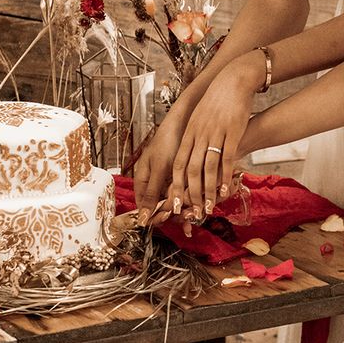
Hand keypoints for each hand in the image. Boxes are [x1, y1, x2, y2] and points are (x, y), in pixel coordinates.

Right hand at [134, 110, 188, 225]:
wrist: (184, 122)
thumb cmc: (167, 141)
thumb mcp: (159, 169)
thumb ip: (151, 194)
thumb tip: (141, 220)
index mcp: (143, 182)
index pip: (145, 209)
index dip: (156, 217)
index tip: (169, 215)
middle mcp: (154, 183)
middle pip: (160, 208)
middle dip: (174, 215)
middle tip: (188, 217)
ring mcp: (166, 180)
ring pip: (173, 203)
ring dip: (184, 210)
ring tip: (196, 213)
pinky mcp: (180, 177)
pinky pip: (183, 194)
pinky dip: (191, 200)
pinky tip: (201, 203)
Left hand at [170, 55, 261, 220]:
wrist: (232, 81)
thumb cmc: (216, 103)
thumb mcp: (199, 119)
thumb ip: (194, 139)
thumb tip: (188, 160)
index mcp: (189, 133)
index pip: (178, 164)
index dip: (175, 185)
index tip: (174, 203)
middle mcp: (198, 135)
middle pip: (191, 170)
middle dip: (190, 194)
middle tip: (192, 213)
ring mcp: (214, 133)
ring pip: (208, 167)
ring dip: (208, 191)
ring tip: (209, 207)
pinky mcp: (232, 132)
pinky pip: (227, 158)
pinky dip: (225, 176)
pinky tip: (226, 190)